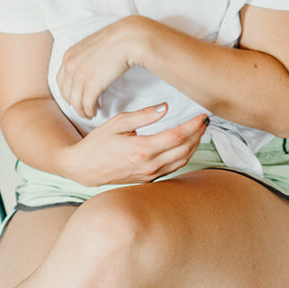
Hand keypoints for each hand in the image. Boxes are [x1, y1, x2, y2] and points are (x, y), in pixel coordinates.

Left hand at [57, 17, 147, 118]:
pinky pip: (86, 104)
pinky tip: (94, 112)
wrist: (127, 39)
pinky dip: (89, 111)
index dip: (68, 92)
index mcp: (69, 56)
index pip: (61, 81)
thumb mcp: (91, 45)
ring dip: (81, 111)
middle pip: (66, 93)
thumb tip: (87, 66)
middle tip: (82, 108)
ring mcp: (80, 76)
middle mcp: (70, 66)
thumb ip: (83, 56)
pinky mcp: (92, 85)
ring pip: (75, 102)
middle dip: (73, 103)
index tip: (75, 97)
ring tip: (89, 113)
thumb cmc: (115, 40)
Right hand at [61, 105, 207, 185]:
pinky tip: (186, 145)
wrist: (83, 168)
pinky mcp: (148, 180)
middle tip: (205, 121)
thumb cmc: (97, 143)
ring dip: (194, 145)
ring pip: (182, 161)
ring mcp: (149, 175)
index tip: (202, 115)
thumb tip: (165, 107)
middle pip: (184, 149)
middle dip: (198, 134)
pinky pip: (173, 168)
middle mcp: (148, 165)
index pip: (177, 136)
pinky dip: (184, 156)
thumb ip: (143, 115)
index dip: (193, 125)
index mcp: (141, 149)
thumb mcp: (117, 123)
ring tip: (199, 131)